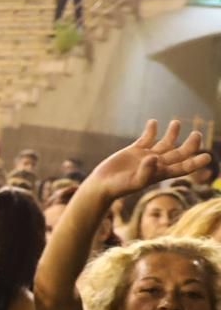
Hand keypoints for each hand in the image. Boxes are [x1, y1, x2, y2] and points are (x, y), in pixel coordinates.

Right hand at [82, 120, 209, 203]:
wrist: (102, 185)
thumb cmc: (119, 188)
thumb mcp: (134, 182)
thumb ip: (145, 172)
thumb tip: (154, 156)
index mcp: (161, 174)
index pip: (184, 167)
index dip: (196, 162)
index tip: (207, 156)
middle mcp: (157, 164)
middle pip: (179, 153)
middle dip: (190, 144)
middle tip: (197, 133)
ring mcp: (146, 156)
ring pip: (165, 143)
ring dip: (172, 133)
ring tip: (176, 122)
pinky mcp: (134, 150)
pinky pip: (146, 138)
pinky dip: (150, 130)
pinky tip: (153, 122)